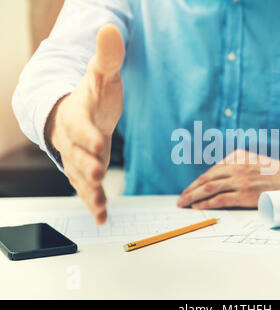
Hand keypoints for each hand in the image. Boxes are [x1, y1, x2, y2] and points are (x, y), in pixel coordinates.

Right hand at [45, 24, 124, 224]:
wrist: (73, 111)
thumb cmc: (91, 94)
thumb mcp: (101, 74)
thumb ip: (107, 56)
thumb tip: (111, 28)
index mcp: (76, 115)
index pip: (80, 125)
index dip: (88, 134)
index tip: (99, 143)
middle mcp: (73, 140)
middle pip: (77, 154)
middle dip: (86, 164)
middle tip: (97, 174)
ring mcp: (77, 158)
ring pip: (79, 177)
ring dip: (89, 191)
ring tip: (99, 206)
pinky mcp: (84, 171)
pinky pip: (86, 189)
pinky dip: (92, 202)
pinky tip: (102, 217)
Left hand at [177, 150, 279, 208]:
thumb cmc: (276, 173)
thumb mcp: (255, 160)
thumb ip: (238, 164)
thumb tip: (219, 175)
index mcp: (238, 157)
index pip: (212, 171)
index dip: (198, 182)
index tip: (189, 190)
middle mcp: (237, 166)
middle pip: (207, 179)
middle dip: (191, 190)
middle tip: (181, 199)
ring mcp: (241, 180)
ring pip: (210, 188)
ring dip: (194, 197)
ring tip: (184, 204)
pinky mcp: (245, 194)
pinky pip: (220, 199)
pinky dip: (206, 203)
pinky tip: (198, 207)